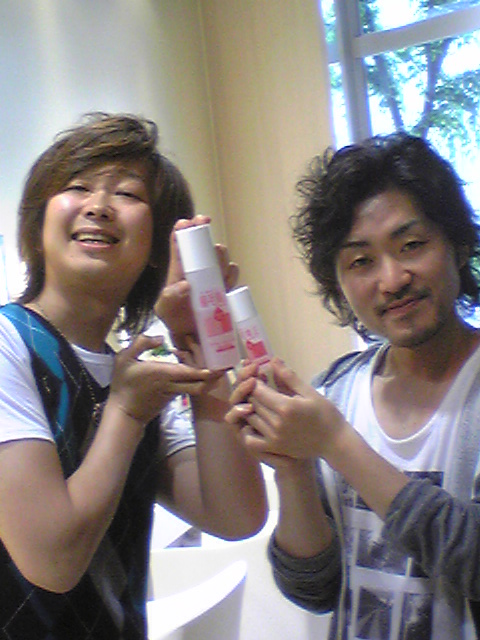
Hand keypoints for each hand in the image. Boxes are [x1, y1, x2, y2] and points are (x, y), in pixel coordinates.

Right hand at [109, 334, 219, 424]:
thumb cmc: (123, 383)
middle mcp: (172, 384)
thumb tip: (160, 337)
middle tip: (227, 368)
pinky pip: (188, 389)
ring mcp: (173, 393)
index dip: (206, 371)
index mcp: (163, 373)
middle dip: (214, 378)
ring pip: (196, 388)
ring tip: (219, 369)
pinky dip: (196, 382)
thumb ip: (141, 343)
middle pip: (199, 385)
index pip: (189, 373)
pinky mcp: (172, 398)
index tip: (220, 365)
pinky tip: (200, 373)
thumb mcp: (124, 358)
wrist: (123, 412)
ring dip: (207, 381)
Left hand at [154, 216, 238, 347]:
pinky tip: (227, 279)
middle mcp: (197, 269)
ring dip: (221, 257)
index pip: (180, 243)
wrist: (192, 339)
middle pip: (205, 246)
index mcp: (179, 268)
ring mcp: (213, 277)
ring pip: (221, 258)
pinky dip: (232, 274)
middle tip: (210, 245)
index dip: (184, 229)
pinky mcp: (225, 289)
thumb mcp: (165, 310)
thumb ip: (170, 298)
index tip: (188, 222)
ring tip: (219, 264)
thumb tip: (186, 285)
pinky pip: (233, 275)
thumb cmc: (175, 320)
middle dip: (208, 239)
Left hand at [226, 358, 347, 461]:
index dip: (255, 381)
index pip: (257, 390)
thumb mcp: (310, 392)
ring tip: (259, 402)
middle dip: (252, 392)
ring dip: (250, 409)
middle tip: (259, 387)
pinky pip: (251, 441)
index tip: (259, 377)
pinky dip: (248, 431)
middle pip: (251, 403)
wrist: (335, 442)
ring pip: (250, 419)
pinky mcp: (274, 449)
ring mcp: (274, 438)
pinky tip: (256, 423)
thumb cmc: (326, 415)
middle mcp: (277, 423)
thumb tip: (273, 360)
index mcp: (286, 407)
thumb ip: (289, 377)